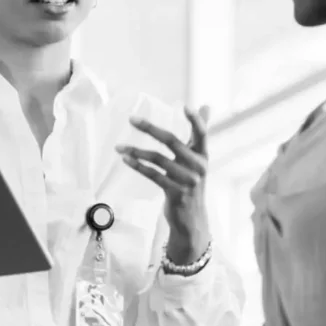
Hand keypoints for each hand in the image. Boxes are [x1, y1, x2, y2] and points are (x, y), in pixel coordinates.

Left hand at [116, 105, 211, 261]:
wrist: (192, 219)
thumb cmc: (192, 183)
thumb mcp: (198, 159)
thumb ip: (200, 133)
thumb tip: (206, 105)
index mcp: (204, 155)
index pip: (202, 133)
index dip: (195, 120)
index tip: (185, 105)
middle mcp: (198, 166)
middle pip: (172, 141)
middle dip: (150, 128)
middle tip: (131, 118)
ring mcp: (187, 180)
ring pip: (157, 159)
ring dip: (135, 150)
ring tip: (118, 147)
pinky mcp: (175, 193)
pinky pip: (153, 175)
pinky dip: (137, 165)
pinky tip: (126, 159)